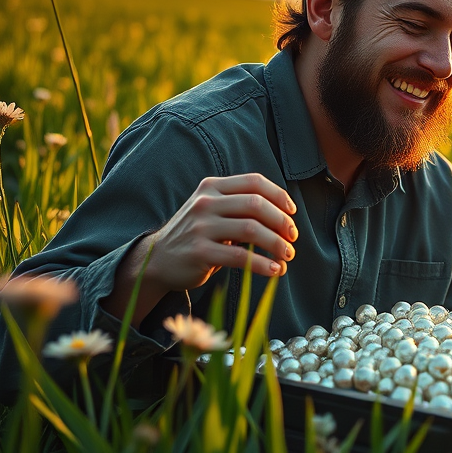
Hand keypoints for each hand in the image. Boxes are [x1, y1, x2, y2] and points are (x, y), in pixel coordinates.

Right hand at [145, 174, 298, 292]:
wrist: (157, 259)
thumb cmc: (197, 234)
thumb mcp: (213, 210)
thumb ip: (240, 205)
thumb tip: (285, 216)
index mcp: (212, 187)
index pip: (254, 182)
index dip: (279, 196)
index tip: (292, 213)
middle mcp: (205, 202)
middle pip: (256, 204)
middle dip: (281, 222)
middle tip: (293, 238)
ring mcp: (200, 227)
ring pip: (251, 229)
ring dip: (277, 244)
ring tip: (288, 255)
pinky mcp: (199, 252)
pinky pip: (240, 257)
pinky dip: (263, 264)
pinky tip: (275, 270)